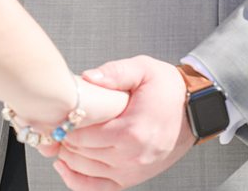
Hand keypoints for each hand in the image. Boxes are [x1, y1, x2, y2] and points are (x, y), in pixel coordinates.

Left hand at [51, 56, 193, 190]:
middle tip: (54, 125)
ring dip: (69, 158)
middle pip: (81, 155)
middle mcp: (132, 155)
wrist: (193, 111)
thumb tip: (89, 78)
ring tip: (59, 141)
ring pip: (87, 171)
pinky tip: (67, 168)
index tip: (58, 114)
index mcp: (132, 130)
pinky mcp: (134, 178)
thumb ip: (115, 73)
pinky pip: (100, 188)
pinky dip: (79, 181)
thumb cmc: (168, 90)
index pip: (83, 136)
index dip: (65, 126)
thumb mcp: (144, 69)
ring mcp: (133, 170)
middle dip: (64, 140)